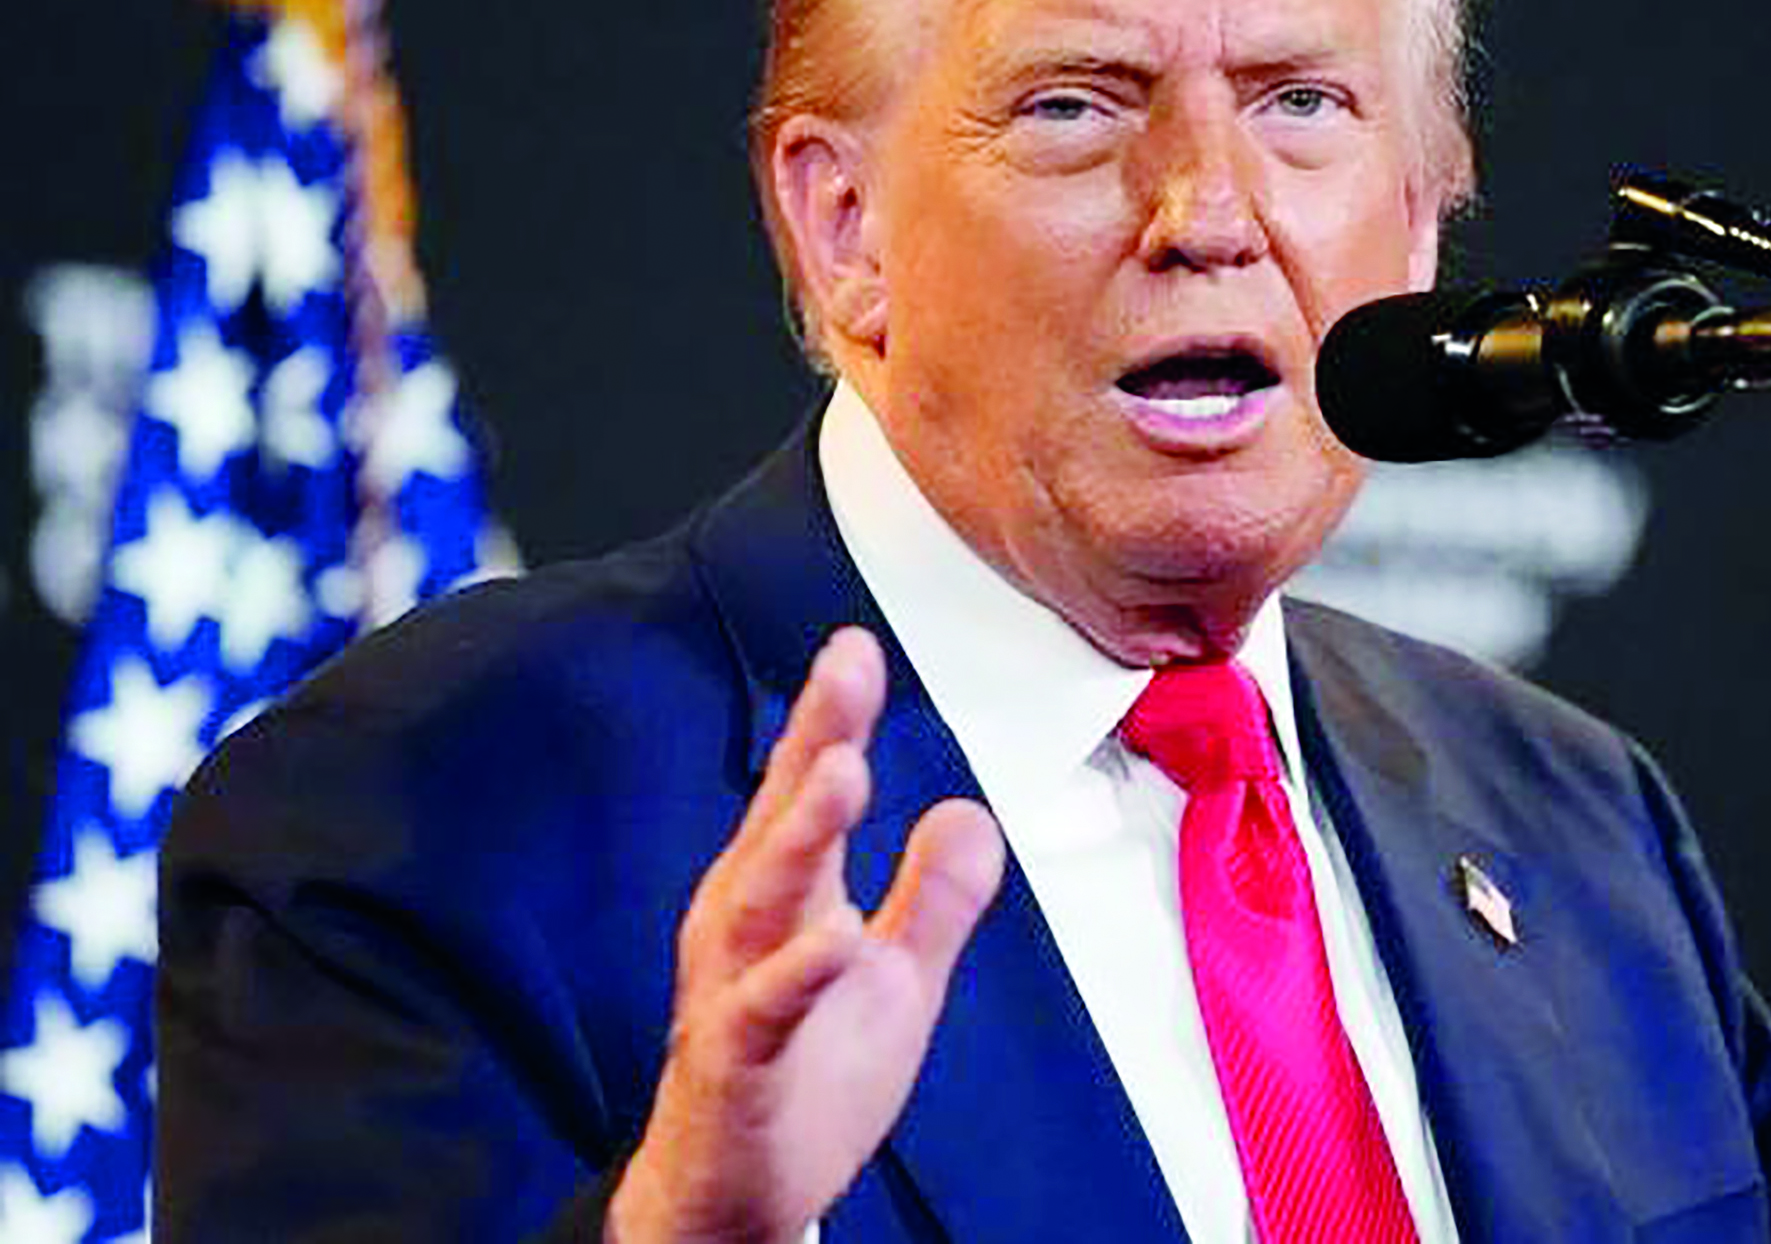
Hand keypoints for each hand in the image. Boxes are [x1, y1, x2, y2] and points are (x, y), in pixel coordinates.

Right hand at [607, 627, 1005, 1243]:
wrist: (735, 1192)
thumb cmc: (805, 1079)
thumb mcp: (896, 978)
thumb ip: (935, 896)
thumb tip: (971, 809)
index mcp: (784, 898)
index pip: (806, 792)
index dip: (830, 717)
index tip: (856, 646)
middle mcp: (746, 928)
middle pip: (780, 818)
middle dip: (813, 741)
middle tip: (846, 670)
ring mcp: (735, 991)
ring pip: (764, 898)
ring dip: (801, 833)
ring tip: (844, 771)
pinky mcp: (739, 1061)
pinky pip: (765, 1010)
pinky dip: (799, 972)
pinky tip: (839, 937)